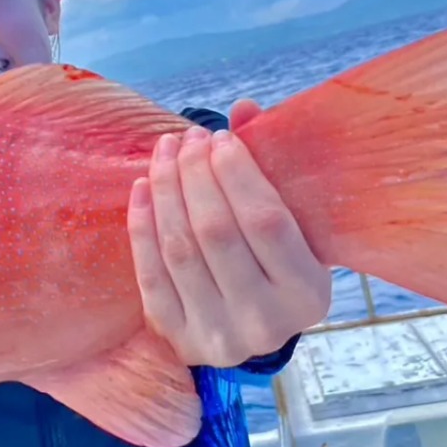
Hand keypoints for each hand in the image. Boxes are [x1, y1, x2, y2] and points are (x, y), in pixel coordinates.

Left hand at [126, 99, 331, 367]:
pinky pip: (150, 275)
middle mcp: (264, 321)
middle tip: (188, 139)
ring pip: (179, 248)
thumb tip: (244, 109)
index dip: (237, 172)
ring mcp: (218, 335)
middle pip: (216, 231)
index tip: (220, 137)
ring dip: (166, 190)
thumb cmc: (276, 269)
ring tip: (164, 152)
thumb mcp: (296, 232)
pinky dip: (142, 226)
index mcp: (306, 294)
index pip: (267, 221)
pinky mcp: (178, 338)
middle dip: (195, 174)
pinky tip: (141, 188)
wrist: (254, 338)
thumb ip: (273, 172)